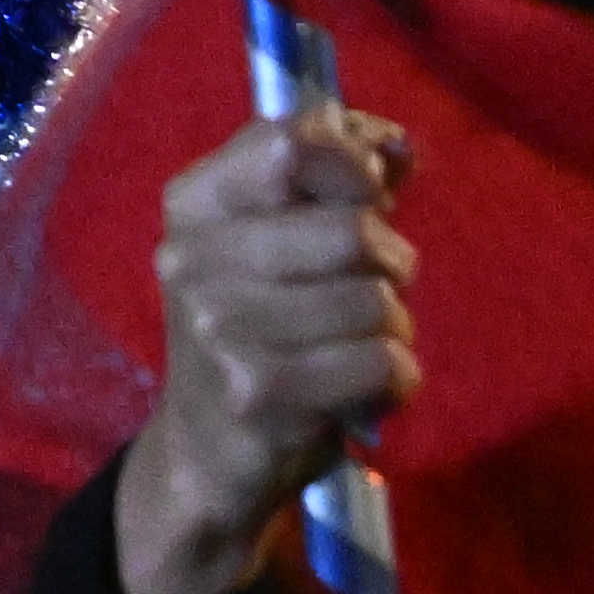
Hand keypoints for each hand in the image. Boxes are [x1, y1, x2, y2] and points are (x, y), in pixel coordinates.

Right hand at [111, 110, 416, 593]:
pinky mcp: (262, 394)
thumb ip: (336, 179)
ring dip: (394, 326)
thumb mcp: (273, 240)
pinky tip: (361, 390)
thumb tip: (399, 146)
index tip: (367, 194)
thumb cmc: (258, 328)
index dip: (353, 162)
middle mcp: (194, 259)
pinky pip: (382, 363)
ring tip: (362, 344)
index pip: (292, 141)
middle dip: (390, 259)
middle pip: (353, 229)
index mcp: (194, 203)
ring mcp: (221, 329)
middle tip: (372, 286)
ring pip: (375, 300)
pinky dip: (396, 378)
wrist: (206, 452)